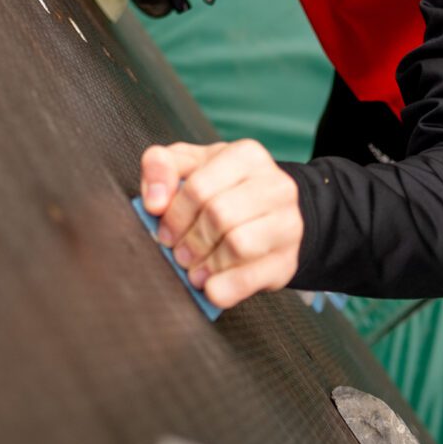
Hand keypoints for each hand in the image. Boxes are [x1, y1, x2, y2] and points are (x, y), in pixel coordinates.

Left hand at [140, 139, 305, 310]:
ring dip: (206, 264)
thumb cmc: (220, 185)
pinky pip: (252, 278)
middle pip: (219, 217)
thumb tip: (154, 202)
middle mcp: (275, 185)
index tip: (164, 232)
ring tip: (193, 270)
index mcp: (247, 156)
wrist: (269, 213)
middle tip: (178, 254)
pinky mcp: (288, 261)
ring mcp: (288, 224)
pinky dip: (224, 288)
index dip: (174, 215)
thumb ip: (161, 167)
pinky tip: (210, 288)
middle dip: (189, 241)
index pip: (199, 188)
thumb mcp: (189, 164)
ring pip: (238, 246)